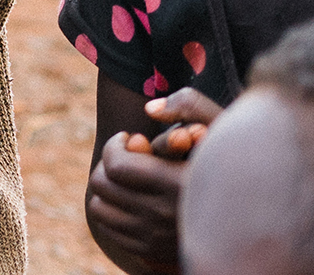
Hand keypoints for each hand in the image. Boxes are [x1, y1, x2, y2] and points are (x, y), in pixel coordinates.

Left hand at [87, 89, 220, 271]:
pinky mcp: (154, 254)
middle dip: (107, 163)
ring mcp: (158, 238)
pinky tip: (134, 198)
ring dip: (107, 188)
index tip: (129, 137)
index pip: (117, 166)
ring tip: (127, 176)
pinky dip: (113, 212)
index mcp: (180, 184)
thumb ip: (190, 105)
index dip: (114, 145)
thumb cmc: (237, 159)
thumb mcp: (224, 125)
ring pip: (100, 210)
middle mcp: (167, 215)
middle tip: (126, 155)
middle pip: (103, 186)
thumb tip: (150, 109)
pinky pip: (112, 232)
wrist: (258, 212)